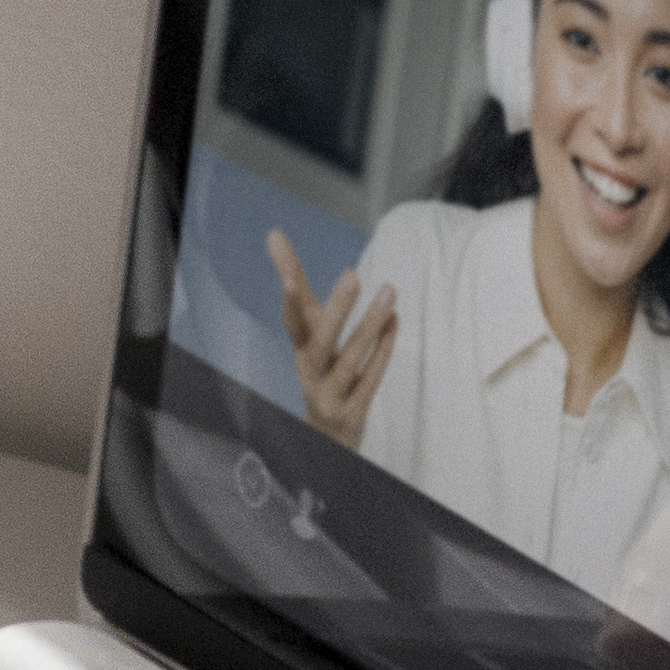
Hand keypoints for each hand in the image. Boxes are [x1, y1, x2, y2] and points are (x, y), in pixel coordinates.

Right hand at [270, 229, 399, 442]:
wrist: (324, 436)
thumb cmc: (318, 368)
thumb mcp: (307, 328)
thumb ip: (295, 283)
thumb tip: (273, 234)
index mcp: (299, 349)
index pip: (291, 323)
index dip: (289, 303)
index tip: (289, 278)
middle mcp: (310, 373)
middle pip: (319, 342)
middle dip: (335, 311)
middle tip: (351, 275)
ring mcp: (331, 395)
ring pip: (349, 362)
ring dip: (369, 327)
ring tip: (389, 292)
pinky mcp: (352, 412)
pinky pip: (370, 380)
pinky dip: (383, 350)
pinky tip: (395, 321)